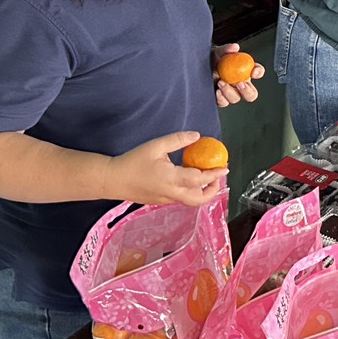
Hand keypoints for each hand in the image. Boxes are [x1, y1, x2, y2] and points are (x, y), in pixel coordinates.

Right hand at [107, 131, 227, 206]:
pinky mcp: (160, 202)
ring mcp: (166, 200)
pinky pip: (181, 199)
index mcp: (171, 179)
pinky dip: (191, 191)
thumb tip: (197, 136)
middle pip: (199, 199)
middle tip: (218, 176)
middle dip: (213, 189)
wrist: (112, 180)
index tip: (225, 167)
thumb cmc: (133, 161)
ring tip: (206, 177)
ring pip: (191, 201)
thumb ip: (177, 140)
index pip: (200, 180)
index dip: (215, 174)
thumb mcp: (155, 146)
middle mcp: (171, 193)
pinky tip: (188, 178)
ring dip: (202, 191)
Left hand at [213, 43, 264, 107]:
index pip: (257, 72)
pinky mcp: (219, 98)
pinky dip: (221, 98)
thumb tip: (234, 47)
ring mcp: (229, 93)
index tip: (254, 72)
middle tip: (240, 84)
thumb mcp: (218, 52)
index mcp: (244, 71)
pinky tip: (217, 91)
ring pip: (236, 98)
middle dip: (248, 91)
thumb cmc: (211, 59)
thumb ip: (226, 49)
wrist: (197, 66)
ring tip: (221, 82)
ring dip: (229, 92)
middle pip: (251, 94)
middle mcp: (239, 84)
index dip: (259, 72)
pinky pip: (223, 102)